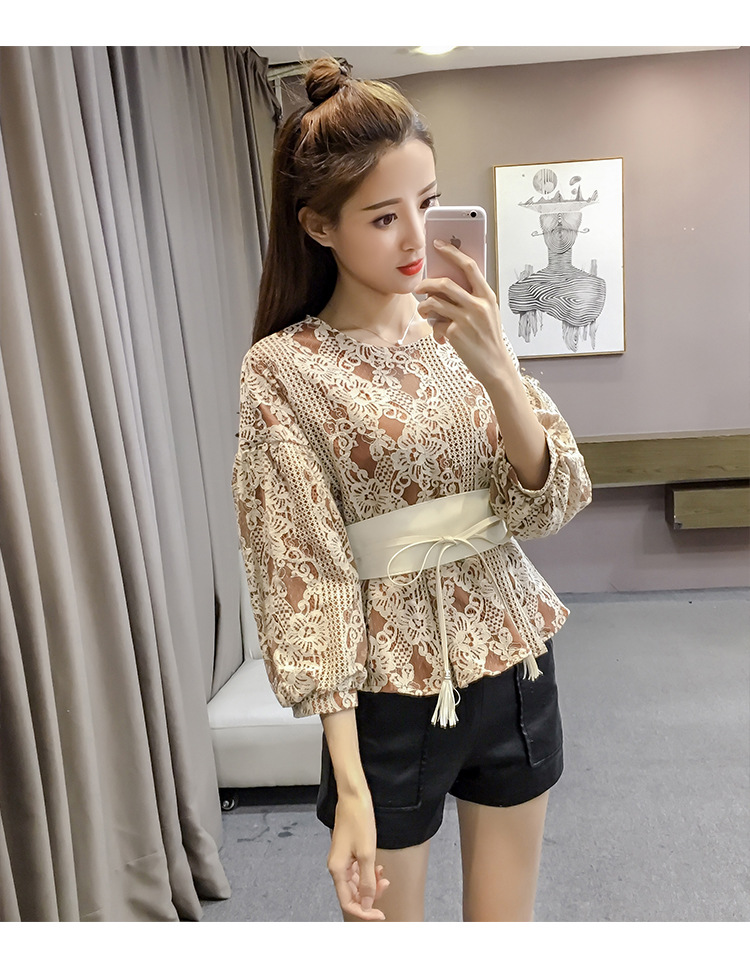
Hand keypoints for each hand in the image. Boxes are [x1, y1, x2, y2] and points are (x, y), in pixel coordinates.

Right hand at [327, 791, 389, 920]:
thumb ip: (367, 881)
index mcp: (337, 870)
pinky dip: (369, 873)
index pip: (349, 902)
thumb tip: (367, 903)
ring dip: (371, 883)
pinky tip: (378, 868)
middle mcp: (337, 867)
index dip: (365, 912)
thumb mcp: (367, 854)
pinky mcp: (348, 852)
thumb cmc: (359, 820)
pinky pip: (357, 871)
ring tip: (384, 876)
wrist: (354, 797)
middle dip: (370, 895)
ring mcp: (342, 859)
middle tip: (386, 886)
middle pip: (353, 894)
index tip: (380, 914)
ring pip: (356, 883)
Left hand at [415, 239, 513, 386]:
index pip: (469, 266)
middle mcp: (478, 305)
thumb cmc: (488, 339)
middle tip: (420, 288)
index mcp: (487, 296)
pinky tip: (441, 337)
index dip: (452, 253)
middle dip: (427, 284)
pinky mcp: (455, 333)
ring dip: (424, 307)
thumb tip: (445, 287)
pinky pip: (436, 324)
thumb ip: (472, 299)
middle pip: (445, 283)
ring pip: (434, 303)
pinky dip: (435, 329)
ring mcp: (466, 319)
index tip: (438, 245)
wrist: (495, 366)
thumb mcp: (487, 314)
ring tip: (425, 313)